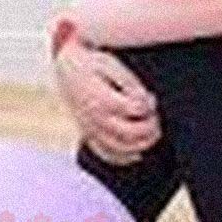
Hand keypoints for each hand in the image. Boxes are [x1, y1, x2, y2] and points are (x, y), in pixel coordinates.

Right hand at [54, 38, 161, 164]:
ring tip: (152, 131)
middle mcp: (95, 119)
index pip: (134, 110)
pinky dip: (124, 157)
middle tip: (155, 116)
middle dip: (150, 126)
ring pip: (120, 148)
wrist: (66, 69)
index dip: (148, 104)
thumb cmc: (93, 64)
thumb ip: (130, 83)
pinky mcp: (89, 135)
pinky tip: (137, 153)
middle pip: (130, 133)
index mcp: (101, 100)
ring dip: (143, 143)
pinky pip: (107, 154)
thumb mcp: (112, 64)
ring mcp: (91, 130)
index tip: (150, 96)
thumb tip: (146, 99)